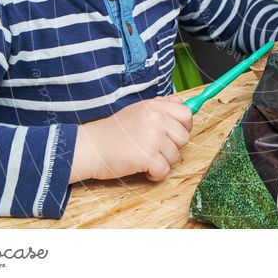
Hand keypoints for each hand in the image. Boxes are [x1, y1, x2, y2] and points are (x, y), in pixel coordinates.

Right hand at [69, 95, 192, 183]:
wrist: (91, 147)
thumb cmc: (113, 131)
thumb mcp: (138, 110)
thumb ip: (161, 106)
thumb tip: (183, 104)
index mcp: (154, 106)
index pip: (186, 114)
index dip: (184, 127)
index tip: (173, 135)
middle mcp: (156, 118)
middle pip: (183, 138)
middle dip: (172, 147)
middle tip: (154, 148)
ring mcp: (152, 137)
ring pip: (175, 156)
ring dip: (162, 161)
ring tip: (144, 157)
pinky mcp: (146, 156)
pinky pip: (164, 170)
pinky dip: (155, 174)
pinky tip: (143, 169)